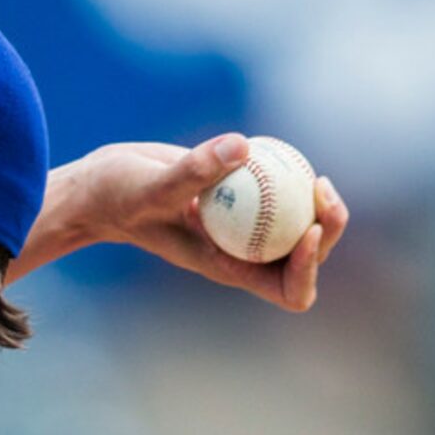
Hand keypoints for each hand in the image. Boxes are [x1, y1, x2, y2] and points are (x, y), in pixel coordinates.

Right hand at [80, 134, 348, 311]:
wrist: (104, 186)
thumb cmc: (119, 198)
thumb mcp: (149, 188)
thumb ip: (192, 171)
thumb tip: (242, 145)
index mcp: (230, 267)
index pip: (289, 290)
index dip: (311, 267)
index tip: (308, 229)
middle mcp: (244, 253)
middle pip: (309, 259)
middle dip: (330, 229)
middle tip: (321, 187)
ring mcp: (247, 227)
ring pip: (304, 226)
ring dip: (321, 206)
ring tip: (317, 177)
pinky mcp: (245, 198)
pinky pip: (285, 193)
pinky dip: (295, 178)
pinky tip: (286, 156)